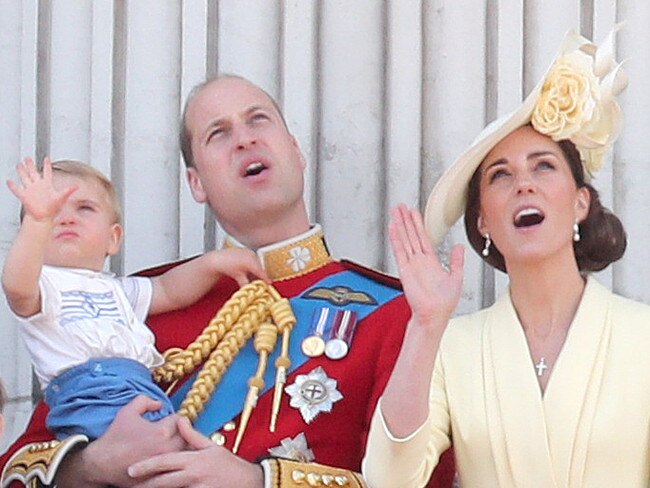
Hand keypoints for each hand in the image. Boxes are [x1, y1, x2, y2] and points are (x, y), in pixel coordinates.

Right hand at [6, 157, 76, 221]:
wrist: (43, 218)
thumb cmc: (52, 209)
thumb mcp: (61, 198)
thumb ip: (68, 191)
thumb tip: (77, 186)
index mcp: (47, 185)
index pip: (47, 172)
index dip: (47, 165)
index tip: (46, 158)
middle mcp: (38, 186)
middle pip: (33, 173)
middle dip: (31, 165)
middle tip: (28, 158)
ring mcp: (30, 190)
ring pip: (25, 178)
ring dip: (22, 171)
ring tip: (19, 165)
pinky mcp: (24, 196)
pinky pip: (17, 190)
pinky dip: (13, 186)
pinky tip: (9, 181)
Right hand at [56, 396, 185, 487]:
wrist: (100, 464)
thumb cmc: (115, 437)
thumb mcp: (128, 412)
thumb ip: (146, 401)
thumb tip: (160, 404)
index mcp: (162, 431)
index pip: (181, 420)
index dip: (174, 418)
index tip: (167, 421)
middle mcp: (167, 449)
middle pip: (188, 437)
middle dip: (181, 432)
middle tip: (172, 433)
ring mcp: (165, 465)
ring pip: (184, 453)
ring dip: (180, 447)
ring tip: (170, 445)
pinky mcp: (161, 477)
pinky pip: (175, 468)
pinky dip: (174, 462)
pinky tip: (166, 459)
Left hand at [128, 416, 263, 487]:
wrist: (249, 482)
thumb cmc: (229, 465)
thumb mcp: (211, 447)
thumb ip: (192, 436)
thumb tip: (179, 420)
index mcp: (194, 460)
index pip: (165, 462)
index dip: (147, 466)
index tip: (131, 470)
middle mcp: (193, 475)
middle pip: (163, 482)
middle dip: (144, 485)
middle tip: (130, 486)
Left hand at [211, 248, 270, 285]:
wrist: (218, 259)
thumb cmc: (227, 267)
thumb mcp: (238, 277)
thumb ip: (247, 283)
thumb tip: (252, 290)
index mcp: (250, 261)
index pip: (260, 271)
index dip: (265, 278)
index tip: (269, 283)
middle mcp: (250, 254)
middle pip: (259, 266)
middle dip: (261, 274)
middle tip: (262, 281)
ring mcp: (248, 251)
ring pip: (257, 262)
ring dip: (257, 269)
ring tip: (255, 276)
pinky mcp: (246, 250)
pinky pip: (253, 258)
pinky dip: (253, 264)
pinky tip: (250, 269)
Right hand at [389, 204, 463, 325]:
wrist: (435, 315)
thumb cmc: (444, 302)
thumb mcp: (456, 277)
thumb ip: (456, 261)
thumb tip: (459, 247)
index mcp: (431, 261)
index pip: (423, 238)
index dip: (418, 224)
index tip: (413, 213)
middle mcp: (419, 261)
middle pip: (411, 235)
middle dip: (406, 220)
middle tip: (400, 206)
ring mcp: (411, 264)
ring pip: (405, 239)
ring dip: (400, 225)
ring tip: (395, 212)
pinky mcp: (405, 270)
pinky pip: (400, 251)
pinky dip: (396, 239)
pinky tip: (393, 228)